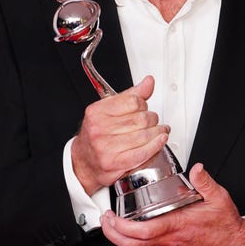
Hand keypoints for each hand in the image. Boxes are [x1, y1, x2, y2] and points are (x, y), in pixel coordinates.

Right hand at [71, 75, 169, 195]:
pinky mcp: (114, 163)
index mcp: (97, 112)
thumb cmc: (97, 135)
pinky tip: (160, 140)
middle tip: (152, 121)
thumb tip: (148, 82)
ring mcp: (106, 147)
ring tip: (160, 131)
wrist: (84, 162)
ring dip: (158, 132)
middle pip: (141, 119)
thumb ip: (130, 96)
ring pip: (144, 135)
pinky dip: (155, 146)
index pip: (132, 101)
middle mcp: (99, 129)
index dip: (143, 104)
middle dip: (152, 119)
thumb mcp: (109, 110)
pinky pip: (142, 153)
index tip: (144, 107)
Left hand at [100, 163, 244, 245]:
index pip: (141, 232)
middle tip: (106, 220)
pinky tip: (134, 229)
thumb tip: (196, 168)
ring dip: (121, 238)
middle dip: (112, 234)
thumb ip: (204, 181)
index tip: (111, 216)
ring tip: (114, 223)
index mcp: (176, 227)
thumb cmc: (226, 227)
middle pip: (131, 245)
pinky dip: (135, 240)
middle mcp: (169, 241)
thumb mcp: (219, 198)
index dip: (120, 227)